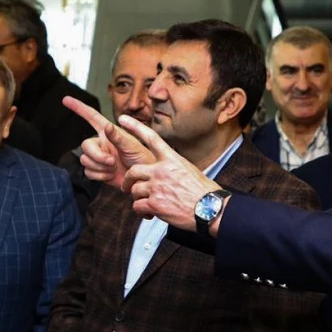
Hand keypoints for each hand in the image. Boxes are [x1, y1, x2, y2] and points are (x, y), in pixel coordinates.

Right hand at [63, 97, 154, 188]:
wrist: (142, 180)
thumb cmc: (141, 158)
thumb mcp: (132, 145)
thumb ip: (118, 137)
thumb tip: (108, 126)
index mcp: (109, 132)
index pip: (91, 116)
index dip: (79, 108)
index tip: (66, 100)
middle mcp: (101, 143)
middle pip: (85, 146)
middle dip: (96, 156)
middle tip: (112, 162)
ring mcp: (99, 157)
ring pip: (85, 160)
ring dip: (100, 167)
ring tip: (114, 168)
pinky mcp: (98, 171)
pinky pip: (88, 172)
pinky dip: (99, 176)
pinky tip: (110, 175)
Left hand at [117, 115, 217, 230]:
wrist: (209, 209)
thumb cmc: (202, 192)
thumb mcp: (188, 170)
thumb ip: (171, 167)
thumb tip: (162, 172)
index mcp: (171, 159)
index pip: (151, 138)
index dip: (135, 127)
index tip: (122, 119)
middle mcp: (162, 170)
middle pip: (133, 171)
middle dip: (127, 180)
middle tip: (127, 187)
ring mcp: (157, 187)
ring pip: (135, 191)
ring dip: (139, 199)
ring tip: (148, 205)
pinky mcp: (154, 204)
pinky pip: (137, 206)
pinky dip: (141, 211)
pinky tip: (150, 213)